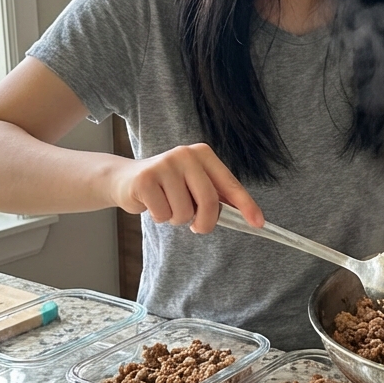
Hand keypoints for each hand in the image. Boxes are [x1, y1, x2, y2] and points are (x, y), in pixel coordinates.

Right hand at [111, 143, 262, 233]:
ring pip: (184, 212)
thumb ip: (216, 197)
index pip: (230, 184)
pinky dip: (160, 217)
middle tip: (197, 228)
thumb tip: (245, 217)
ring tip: (168, 206)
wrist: (125, 180)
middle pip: (209, 200)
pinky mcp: (145, 179)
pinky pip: (163, 214)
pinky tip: (153, 204)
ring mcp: (164, 164)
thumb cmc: (168, 187)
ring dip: (178, 219)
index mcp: (203, 154)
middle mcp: (186, 155)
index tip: (258, 223)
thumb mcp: (194, 186)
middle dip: (205, 222)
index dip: (246, 205)